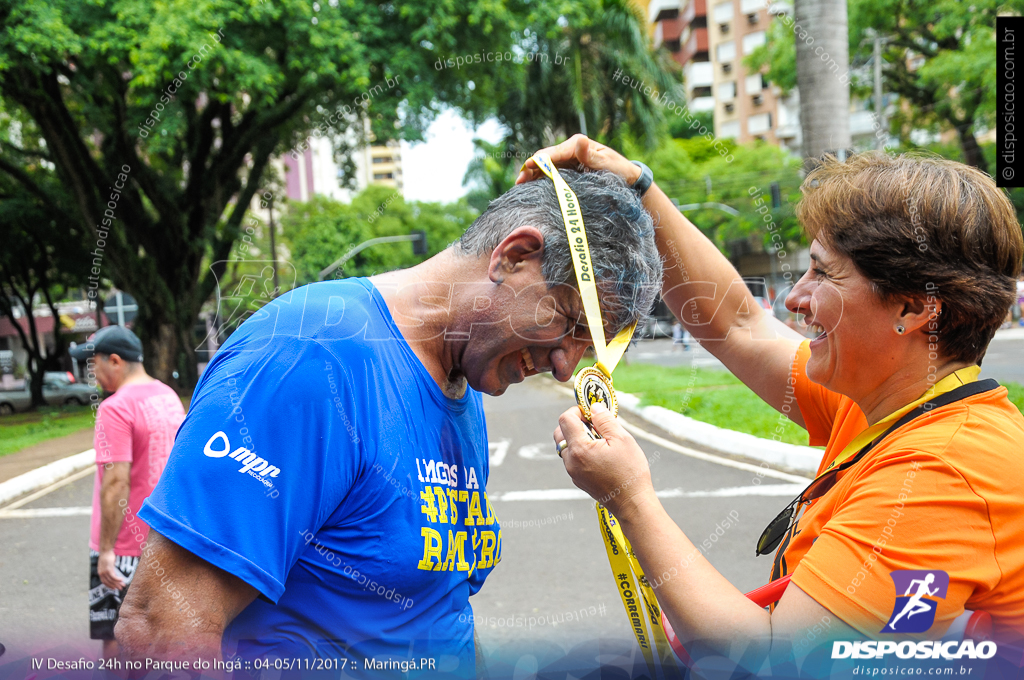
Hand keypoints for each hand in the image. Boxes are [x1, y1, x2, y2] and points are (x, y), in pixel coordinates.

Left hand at [98, 549, 125, 590]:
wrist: (105, 551)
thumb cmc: (107, 556)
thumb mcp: (106, 564)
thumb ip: (108, 569)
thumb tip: (112, 573)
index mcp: (100, 573)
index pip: (104, 582)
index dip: (109, 586)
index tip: (114, 588)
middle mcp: (101, 573)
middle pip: (108, 582)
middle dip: (115, 586)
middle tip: (121, 588)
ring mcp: (105, 572)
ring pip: (111, 580)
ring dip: (118, 583)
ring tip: (123, 585)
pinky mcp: (108, 569)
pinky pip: (113, 576)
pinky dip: (118, 579)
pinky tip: (122, 579)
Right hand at [516, 134, 641, 185]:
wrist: (628, 180)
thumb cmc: (620, 171)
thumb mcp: (607, 163)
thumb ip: (591, 155)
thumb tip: (579, 140)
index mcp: (578, 145)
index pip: (553, 153)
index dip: (539, 160)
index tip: (527, 168)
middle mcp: (571, 150)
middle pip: (545, 159)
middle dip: (531, 169)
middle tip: (519, 182)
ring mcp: (568, 161)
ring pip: (545, 167)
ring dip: (533, 176)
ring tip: (520, 187)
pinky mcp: (568, 171)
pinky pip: (551, 175)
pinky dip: (540, 181)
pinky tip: (531, 189)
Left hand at [552, 402, 653, 518]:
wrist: (632, 503)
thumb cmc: (630, 472)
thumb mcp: (622, 439)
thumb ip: (605, 420)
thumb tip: (594, 407)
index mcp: (579, 449)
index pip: (565, 420)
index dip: (577, 411)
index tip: (591, 412)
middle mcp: (571, 461)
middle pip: (560, 433)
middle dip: (574, 424)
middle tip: (595, 425)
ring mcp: (573, 472)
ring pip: (565, 447)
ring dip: (577, 438)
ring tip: (601, 441)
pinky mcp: (578, 480)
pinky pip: (572, 459)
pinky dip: (581, 452)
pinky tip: (601, 455)